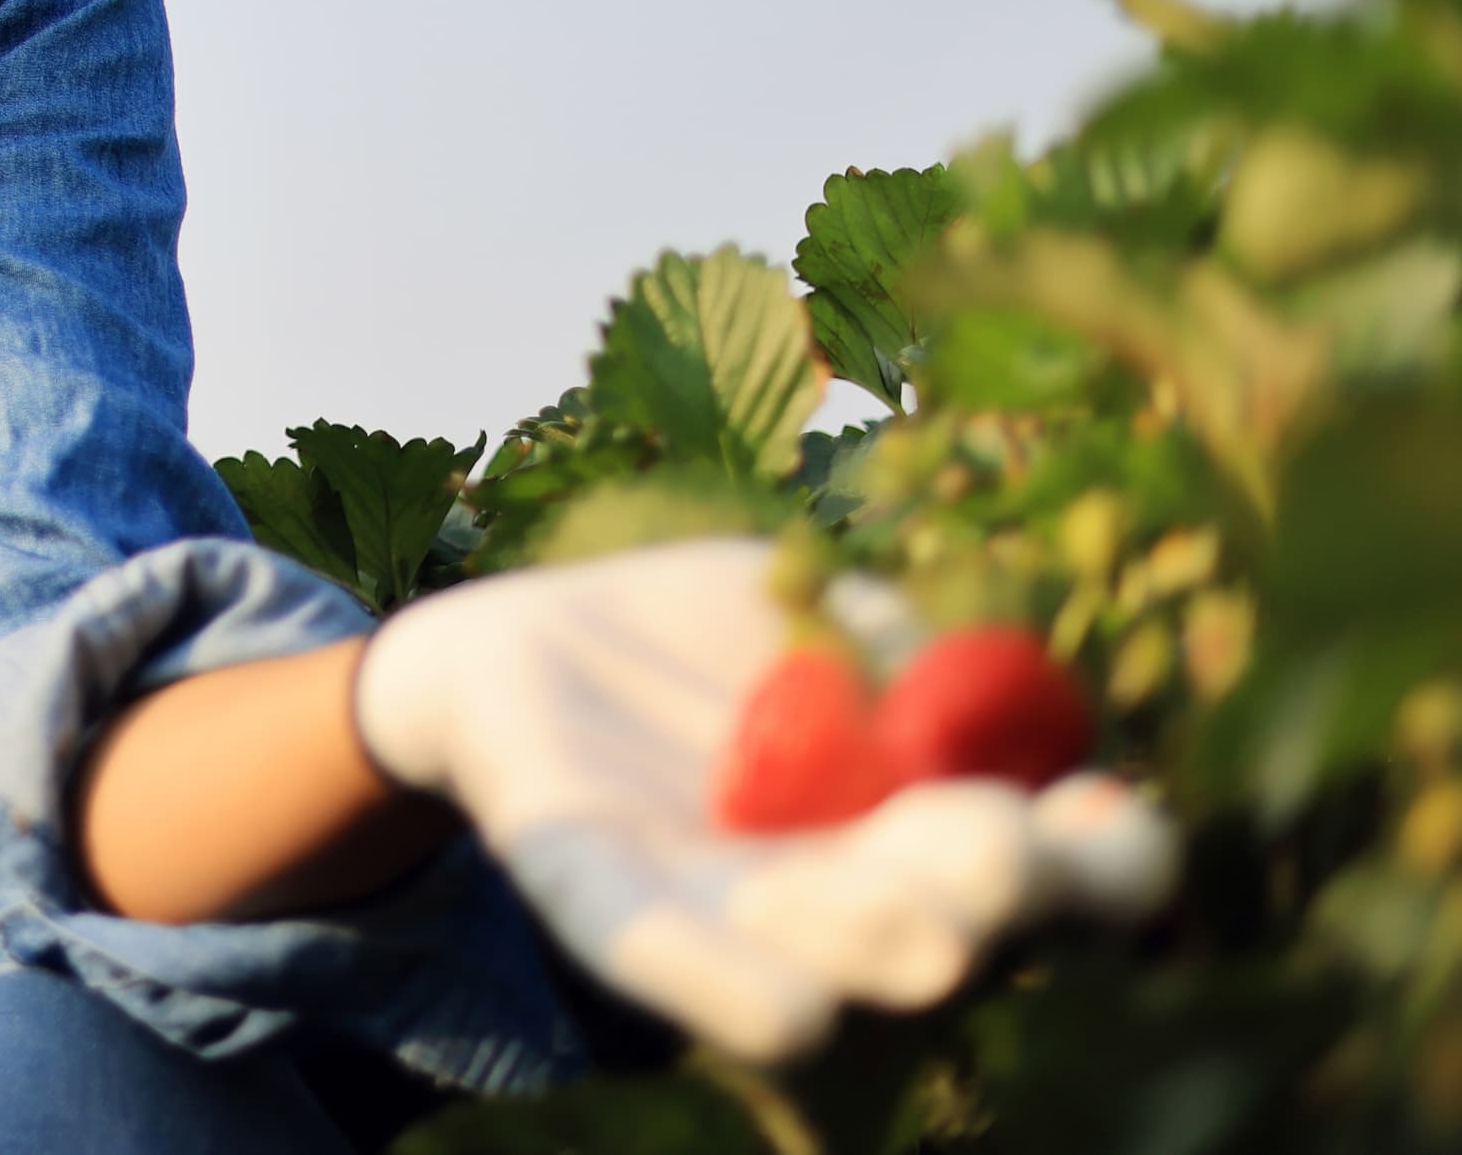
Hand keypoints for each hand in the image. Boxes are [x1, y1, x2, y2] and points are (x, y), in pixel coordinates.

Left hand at [350, 537, 1178, 1062]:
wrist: (515, 646)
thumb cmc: (704, 639)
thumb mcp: (824, 607)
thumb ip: (913, 640)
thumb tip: (995, 674)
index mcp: (922, 825)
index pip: (1061, 870)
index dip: (1110, 859)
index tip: (1105, 808)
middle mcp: (841, 895)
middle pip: (952, 921)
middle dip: (991, 894)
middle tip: (1006, 851)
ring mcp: (721, 908)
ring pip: (821, 955)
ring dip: (872, 939)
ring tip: (926, 939)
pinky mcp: (594, 886)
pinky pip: (651, 945)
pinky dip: (717, 980)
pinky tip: (786, 1019)